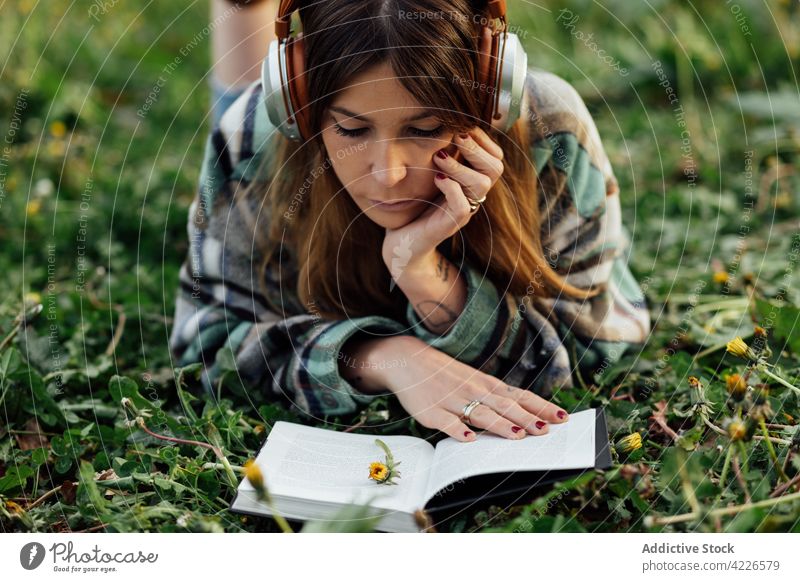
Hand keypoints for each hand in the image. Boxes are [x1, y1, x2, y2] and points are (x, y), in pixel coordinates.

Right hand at [373, 336, 568, 441]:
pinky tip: (469, 439)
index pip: (519, 396)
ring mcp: (452, 401)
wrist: (408, 359)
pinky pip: (447, 423)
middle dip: (527, 418)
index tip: (561, 417)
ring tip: (518, 435)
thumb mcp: (474, 380)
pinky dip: (458, 430)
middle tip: (546, 430)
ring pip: (479, 414)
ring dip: (499, 424)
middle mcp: (473, 391)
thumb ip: (496, 397)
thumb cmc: (446, 374)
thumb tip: (526, 414)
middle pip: (504, 405)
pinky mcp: (431, 412)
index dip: (540, 407)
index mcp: (486, 384)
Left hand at [381, 127, 504, 268]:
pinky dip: (452, 189)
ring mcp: (464, 211)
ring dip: (460, 166)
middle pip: (495, 167)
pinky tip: (437, 178)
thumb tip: (446, 121)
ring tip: (439, 157)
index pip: (494, 156)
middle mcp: (473, 196)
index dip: (481, 138)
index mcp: (472, 182)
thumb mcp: (431, 173)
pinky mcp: (449, 225)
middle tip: (454, 137)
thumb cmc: (416, 204)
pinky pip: (462, 207)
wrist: (403, 241)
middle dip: (475, 148)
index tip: (460, 126)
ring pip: (482, 185)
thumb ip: (444, 153)